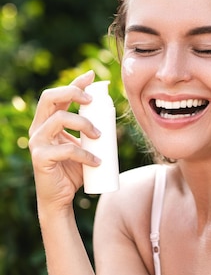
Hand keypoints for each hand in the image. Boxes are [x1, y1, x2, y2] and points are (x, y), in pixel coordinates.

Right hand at [29, 70, 100, 214]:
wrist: (61, 199)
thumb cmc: (73, 169)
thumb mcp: (83, 143)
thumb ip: (89, 127)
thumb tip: (108, 108)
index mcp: (46, 121)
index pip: (57, 95)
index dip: (74, 83)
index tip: (92, 76)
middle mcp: (38, 128)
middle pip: (49, 97)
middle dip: (72, 92)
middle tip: (92, 100)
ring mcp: (37, 142)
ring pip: (59, 119)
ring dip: (84, 123)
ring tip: (100, 135)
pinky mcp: (40, 158)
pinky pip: (66, 149)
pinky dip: (86, 153)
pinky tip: (97, 161)